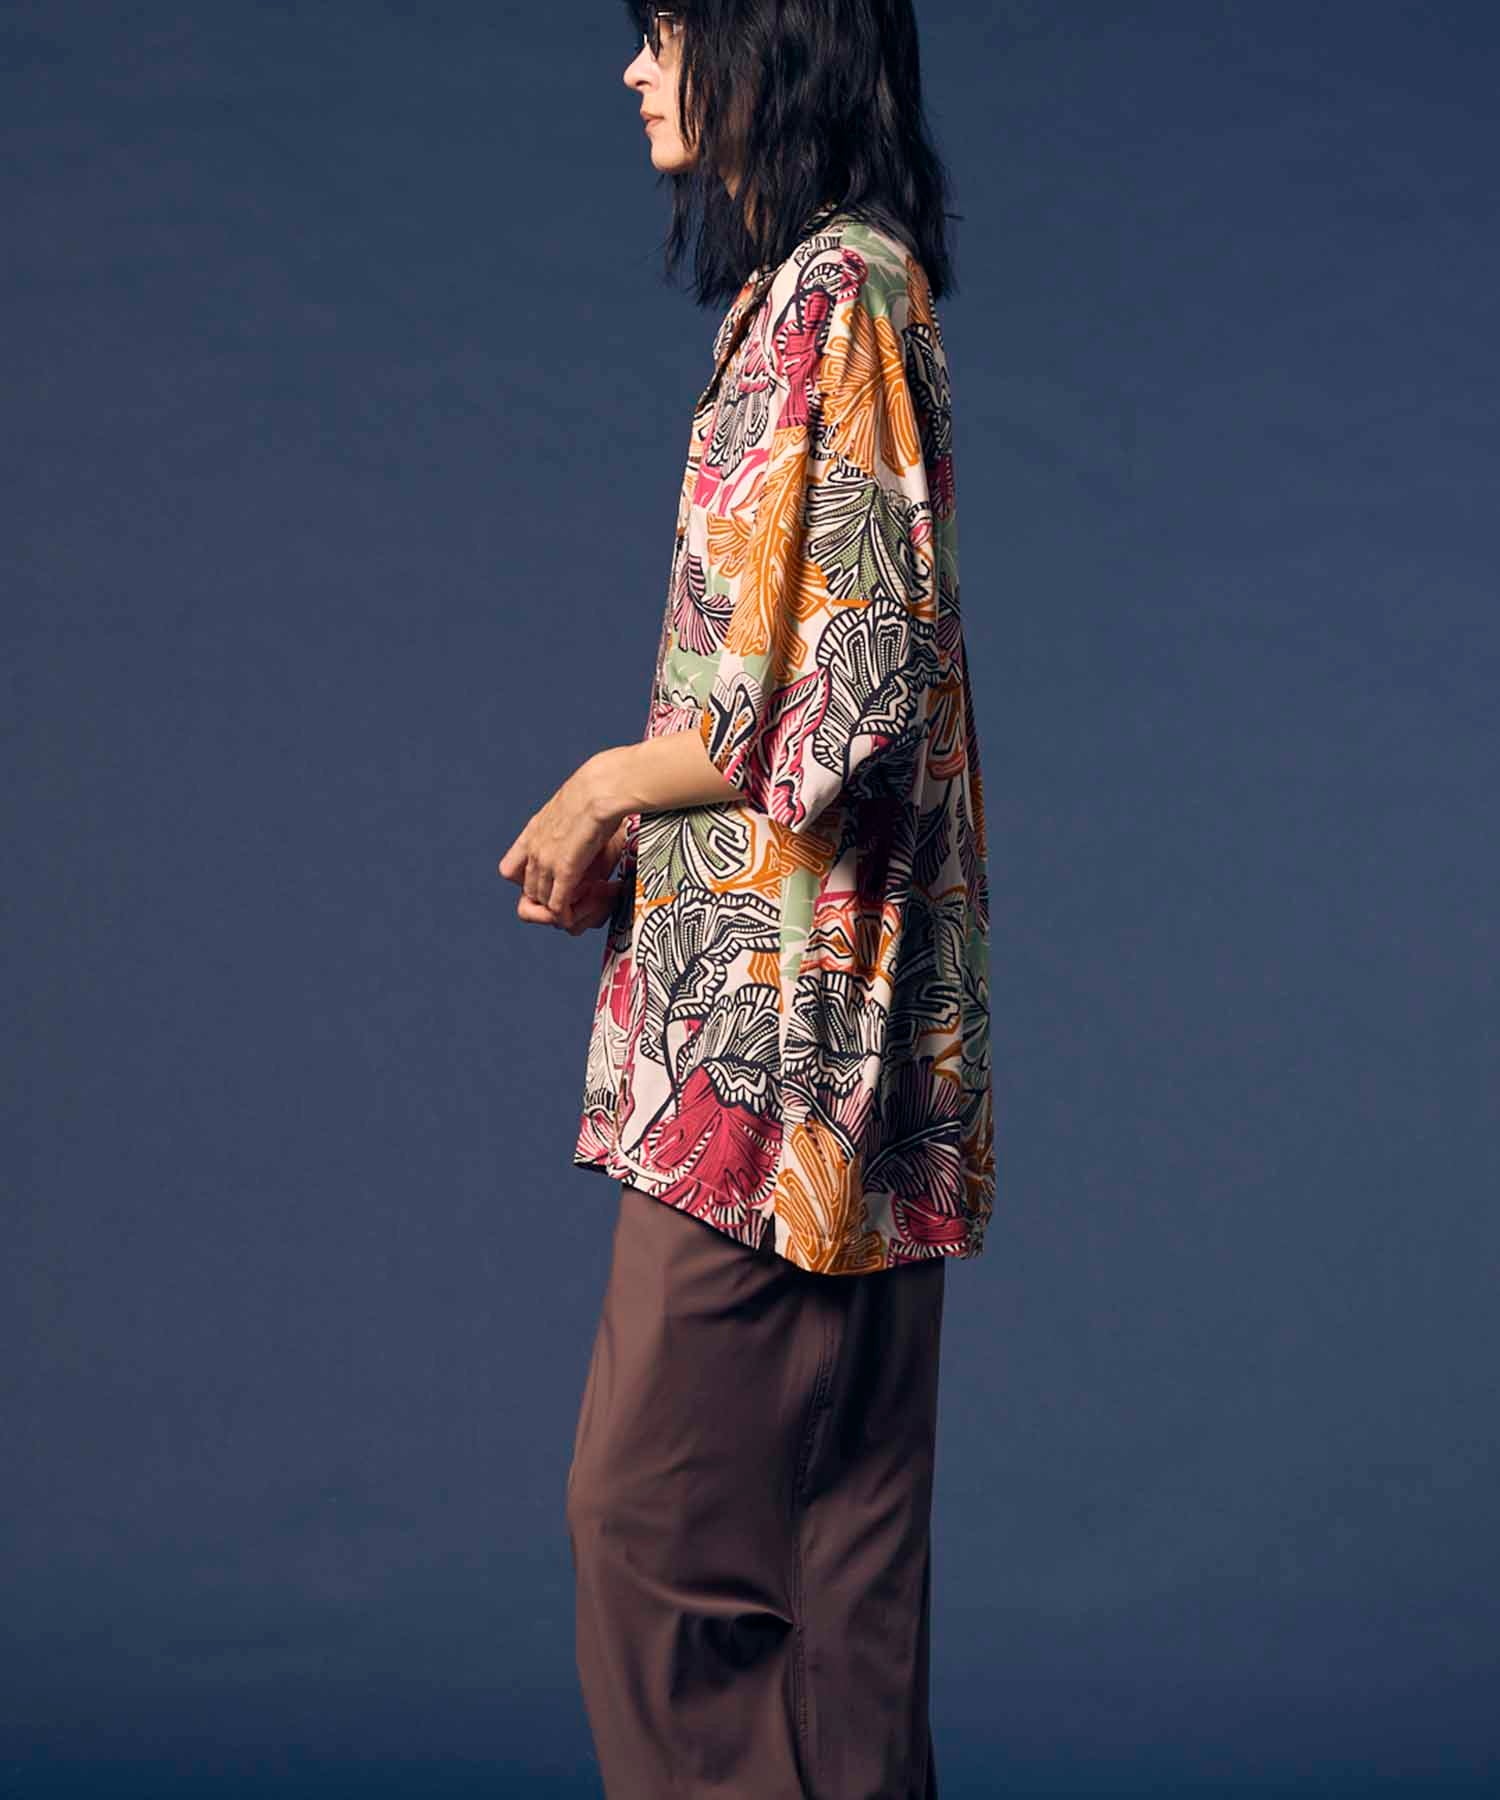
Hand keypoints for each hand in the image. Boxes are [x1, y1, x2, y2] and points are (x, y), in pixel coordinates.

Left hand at [501, 799, 629, 933]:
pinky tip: (573, 916)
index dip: (525, 881)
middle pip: (528, 890)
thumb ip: (568, 833)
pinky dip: (564, 915)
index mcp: (533, 832)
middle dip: (547, 899)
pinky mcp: (564, 870)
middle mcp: (534, 848)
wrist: (602, 787)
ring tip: (580, 904)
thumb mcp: (573, 813)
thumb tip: (582, 852)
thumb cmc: (598, 795)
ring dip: (559, 908)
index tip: (548, 881)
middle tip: (573, 898)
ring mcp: (546, 861)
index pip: (509, 870)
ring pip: (541, 900)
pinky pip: (557, 905)